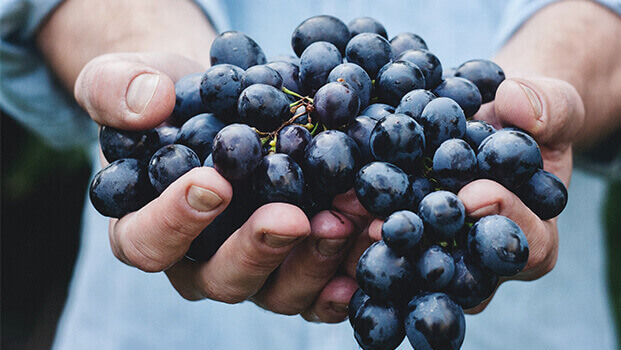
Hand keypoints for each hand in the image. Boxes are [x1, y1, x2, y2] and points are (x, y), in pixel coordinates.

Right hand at [75, 52, 371, 322]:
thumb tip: (149, 105)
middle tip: (293, 217)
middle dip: (260, 249)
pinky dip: (348, 272)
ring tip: (347, 219)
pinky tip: (371, 243)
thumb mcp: (125, 79)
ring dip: (316, 260)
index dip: (176, 221)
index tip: (213, 183)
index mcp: (145, 228)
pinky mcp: (297, 265)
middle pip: (222, 279)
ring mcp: (254, 269)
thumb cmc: (167, 98)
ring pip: (279, 291)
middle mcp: (199, 262)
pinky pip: (321, 288)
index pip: (148, 243)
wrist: (221, 102)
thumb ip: (117, 90)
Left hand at [354, 75, 583, 312]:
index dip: (505, 221)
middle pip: (461, 272)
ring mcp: (440, 258)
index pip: (528, 245)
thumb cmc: (527, 120)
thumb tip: (518, 105)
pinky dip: (353, 231)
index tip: (475, 193)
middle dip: (427, 246)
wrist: (487, 122)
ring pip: (413, 269)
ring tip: (347, 217)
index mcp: (533, 238)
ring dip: (378, 246)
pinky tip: (328, 209)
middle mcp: (484, 263)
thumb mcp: (552, 105)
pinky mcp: (403, 244)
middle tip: (392, 225)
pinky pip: (381, 247)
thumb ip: (549, 107)